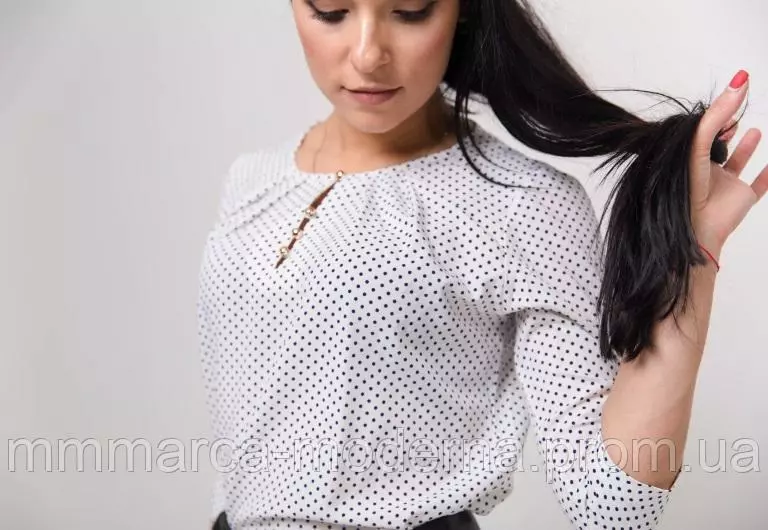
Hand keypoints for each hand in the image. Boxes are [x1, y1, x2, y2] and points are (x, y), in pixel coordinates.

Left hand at [689, 69, 767, 260]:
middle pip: (717, 146)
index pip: (701, 133)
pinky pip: (758, 185)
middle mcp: (706, 171)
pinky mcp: (742, 199)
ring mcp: (725, 186)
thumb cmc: (688, 187)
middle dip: (725, 129)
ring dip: (745, 147)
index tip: (727, 97)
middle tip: (733, 114)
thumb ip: (716, 116)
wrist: (696, 227)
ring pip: (736, 163)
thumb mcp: (698, 144)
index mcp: (690, 160)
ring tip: (752, 130)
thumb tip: (739, 82)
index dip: (713, 117)